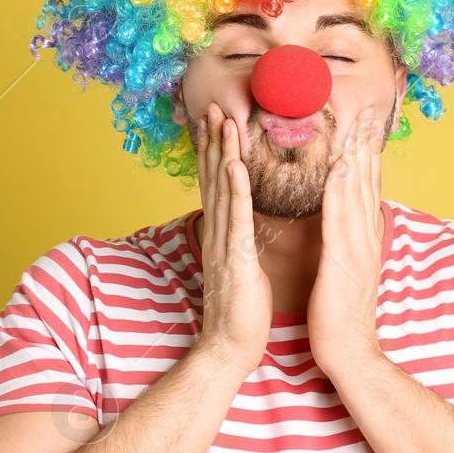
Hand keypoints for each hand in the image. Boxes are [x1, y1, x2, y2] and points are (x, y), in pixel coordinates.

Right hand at [191, 103, 272, 376]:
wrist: (230, 347)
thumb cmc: (241, 311)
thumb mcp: (240, 266)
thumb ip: (236, 240)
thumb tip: (239, 222)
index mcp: (222, 234)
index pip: (216, 184)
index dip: (214, 150)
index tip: (216, 120)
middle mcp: (218, 233)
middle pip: (213, 178)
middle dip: (213, 140)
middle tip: (212, 105)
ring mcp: (224, 244)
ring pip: (223, 190)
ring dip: (222, 153)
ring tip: (223, 121)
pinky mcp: (236, 259)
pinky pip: (236, 219)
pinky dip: (235, 189)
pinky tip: (235, 165)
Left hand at [307, 109, 385, 373]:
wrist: (350, 352)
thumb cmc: (341, 315)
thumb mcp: (345, 271)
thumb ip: (347, 243)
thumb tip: (346, 224)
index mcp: (363, 239)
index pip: (366, 188)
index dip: (366, 155)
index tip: (365, 125)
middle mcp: (365, 237)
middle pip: (367, 182)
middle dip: (366, 145)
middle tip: (367, 110)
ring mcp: (357, 248)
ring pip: (357, 193)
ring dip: (357, 157)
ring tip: (356, 125)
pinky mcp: (342, 261)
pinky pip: (340, 219)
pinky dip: (340, 191)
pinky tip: (338, 169)